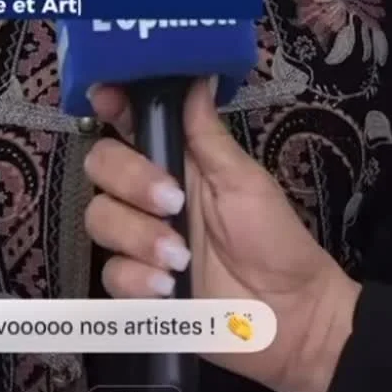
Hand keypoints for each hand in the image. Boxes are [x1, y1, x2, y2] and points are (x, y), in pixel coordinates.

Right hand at [83, 77, 360, 391]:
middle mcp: (149, 196)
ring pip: (99, 219)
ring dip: (138, 236)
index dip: (111, 104)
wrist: (292, 317)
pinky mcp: (138, 289)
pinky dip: (138, 280)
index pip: (129, 122)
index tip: (106, 97)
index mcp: (177, 161)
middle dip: (130, 180)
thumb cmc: (276, 240)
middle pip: (101, 165)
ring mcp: (140, 241)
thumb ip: (208, 135)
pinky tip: (170, 289)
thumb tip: (196, 74)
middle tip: (173, 203)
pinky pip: (110, 274)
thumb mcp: (245, 181)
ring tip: (181, 258)